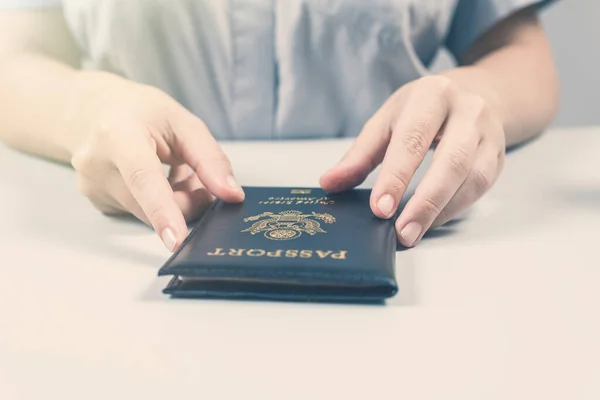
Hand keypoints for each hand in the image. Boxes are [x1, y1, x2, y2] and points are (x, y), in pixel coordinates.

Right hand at [69, 73, 243, 250]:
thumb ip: (210, 158)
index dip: (163, 211)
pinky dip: (158, 203)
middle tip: (197, 177)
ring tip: (174, 170)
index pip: (143, 179)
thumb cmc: (140, 111)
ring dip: (174, 200)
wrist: (90, 110)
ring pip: (151, 215)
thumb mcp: (182, 121)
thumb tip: (232, 196)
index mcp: (118, 134)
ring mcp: (93, 188)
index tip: (177, 240)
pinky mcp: (98, 203)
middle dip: (188, 198)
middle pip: (155, 204)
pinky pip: (141, 214)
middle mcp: (97, 164)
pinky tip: (156, 179)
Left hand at [321, 75, 505, 246]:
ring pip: (472, 177)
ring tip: (412, 234)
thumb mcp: (387, 120)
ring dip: (441, 210)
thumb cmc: (423, 110)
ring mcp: (488, 134)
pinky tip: (431, 222)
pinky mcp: (498, 156)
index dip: (396, 176)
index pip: (413, 138)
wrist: (478, 94)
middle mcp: (467, 111)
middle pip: (452, 160)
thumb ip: (360, 154)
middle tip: (401, 232)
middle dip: (425, 201)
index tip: (380, 208)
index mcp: (432, 94)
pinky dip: (454, 209)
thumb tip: (329, 183)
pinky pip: (481, 187)